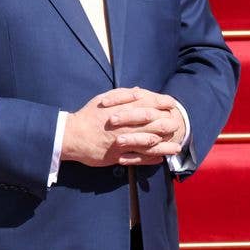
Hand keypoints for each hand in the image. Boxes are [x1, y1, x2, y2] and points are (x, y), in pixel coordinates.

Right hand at [61, 88, 181, 166]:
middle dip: (168, 125)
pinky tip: (159, 158)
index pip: (147, 105)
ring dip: (164, 145)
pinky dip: (150, 158)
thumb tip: (139, 91)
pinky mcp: (118, 156)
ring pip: (149, 144)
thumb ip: (122, 95)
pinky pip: (138, 158)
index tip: (172, 104)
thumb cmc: (87, 116)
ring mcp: (122, 142)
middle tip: (177, 126)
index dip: (162, 104)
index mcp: (122, 110)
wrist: (72, 136)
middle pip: (152, 125)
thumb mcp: (103, 99)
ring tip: (176, 147)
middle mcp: (125, 126)